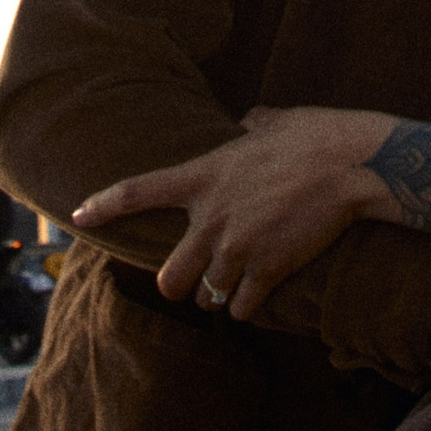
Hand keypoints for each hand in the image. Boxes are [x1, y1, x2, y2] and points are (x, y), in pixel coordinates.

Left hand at [72, 104, 394, 318]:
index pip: (137, 191)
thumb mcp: (272, 121)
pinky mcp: (266, 271)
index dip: (103, 206)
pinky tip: (260, 296)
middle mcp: (210, 217)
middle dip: (180, 283)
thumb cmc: (315, 135)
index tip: (78, 216)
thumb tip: (250, 122)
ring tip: (236, 286)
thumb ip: (251, 126)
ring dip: (217, 296)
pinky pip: (240, 309)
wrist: (352, 165)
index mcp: (204, 175)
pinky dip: (247, 307)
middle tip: (197, 278)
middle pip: (167, 277)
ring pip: (204, 298)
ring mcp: (236, 248)